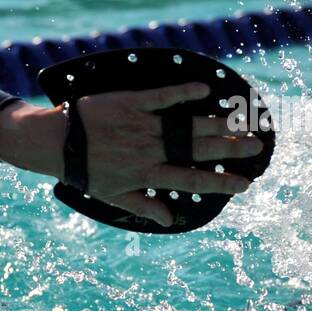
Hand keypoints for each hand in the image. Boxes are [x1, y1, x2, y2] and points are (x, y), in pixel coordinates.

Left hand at [77, 83, 262, 225]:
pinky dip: (184, 92)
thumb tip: (170, 220)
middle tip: (256, 146)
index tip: (244, 184)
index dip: (220, 183)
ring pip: (188, 125)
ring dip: (218, 123)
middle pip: (199, 150)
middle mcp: (150, 151)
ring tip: (243, 122)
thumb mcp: (112, 196)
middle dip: (231, 149)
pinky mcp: (131, 103)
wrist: (55, 142)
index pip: (192, 181)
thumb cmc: (84, 171)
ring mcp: (142, 126)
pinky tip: (204, 90)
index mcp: (147, 175)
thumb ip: (144, 206)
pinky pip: (162, 97)